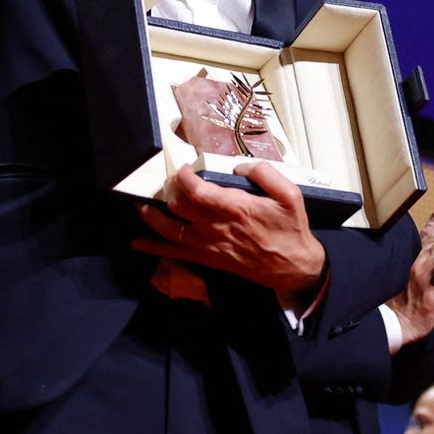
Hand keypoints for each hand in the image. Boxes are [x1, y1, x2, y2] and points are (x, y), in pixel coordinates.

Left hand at [134, 161, 327, 300]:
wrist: (294, 267)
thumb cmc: (291, 230)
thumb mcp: (290, 194)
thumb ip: (265, 173)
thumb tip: (240, 166)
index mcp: (236, 208)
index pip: (196, 191)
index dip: (183, 176)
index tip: (183, 168)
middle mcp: (218, 228)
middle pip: (178, 207)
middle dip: (168, 190)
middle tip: (169, 181)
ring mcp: (210, 246)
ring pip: (170, 231)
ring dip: (152, 216)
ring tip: (143, 204)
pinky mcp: (209, 259)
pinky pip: (176, 254)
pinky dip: (155, 249)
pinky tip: (139, 244)